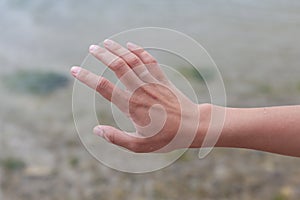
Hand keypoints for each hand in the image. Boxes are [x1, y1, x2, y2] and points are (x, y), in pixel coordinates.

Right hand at [71, 40, 207, 152]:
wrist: (193, 126)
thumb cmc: (166, 138)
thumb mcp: (140, 146)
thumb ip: (117, 138)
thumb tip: (96, 130)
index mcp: (131, 106)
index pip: (104, 87)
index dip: (87, 77)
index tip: (75, 70)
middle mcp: (140, 90)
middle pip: (118, 66)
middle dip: (102, 55)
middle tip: (91, 48)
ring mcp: (152, 82)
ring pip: (132, 59)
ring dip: (118, 49)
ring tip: (105, 42)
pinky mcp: (162, 78)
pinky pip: (149, 60)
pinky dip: (139, 51)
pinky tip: (130, 45)